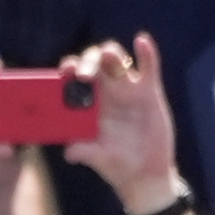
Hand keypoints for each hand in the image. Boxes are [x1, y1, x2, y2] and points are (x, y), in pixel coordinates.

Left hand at [59, 35, 180, 214]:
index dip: (69, 70)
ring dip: (109, 53)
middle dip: (87, 61)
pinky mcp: (150, 91)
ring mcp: (128, 90)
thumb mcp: (100, 159)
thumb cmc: (117, 165)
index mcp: (87, 104)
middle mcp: (106, 92)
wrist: (146, 174)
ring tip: (107, 55)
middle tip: (84, 75)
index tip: (65, 73)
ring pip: (117, 61)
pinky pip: (149, 67)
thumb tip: (70, 153)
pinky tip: (141, 41)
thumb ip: (85, 153)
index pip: (74, 78)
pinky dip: (146, 52)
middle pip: (94, 63)